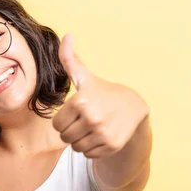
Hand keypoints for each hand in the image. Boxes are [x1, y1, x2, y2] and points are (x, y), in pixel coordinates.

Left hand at [52, 35, 148, 158]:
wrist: (134, 107)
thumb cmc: (103, 91)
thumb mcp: (85, 76)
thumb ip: (69, 59)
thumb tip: (67, 35)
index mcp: (80, 101)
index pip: (56, 124)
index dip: (63, 120)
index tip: (75, 113)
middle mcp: (92, 118)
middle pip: (65, 137)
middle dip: (71, 131)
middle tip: (84, 121)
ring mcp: (102, 133)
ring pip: (76, 147)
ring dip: (80, 141)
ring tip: (92, 128)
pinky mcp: (111, 145)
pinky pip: (89, 154)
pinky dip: (92, 148)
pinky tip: (101, 135)